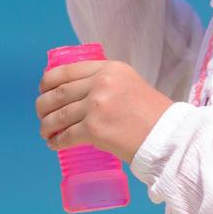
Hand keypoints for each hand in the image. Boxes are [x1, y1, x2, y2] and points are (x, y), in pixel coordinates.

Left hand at [36, 59, 175, 163]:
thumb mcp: (130, 84)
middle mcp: (101, 82)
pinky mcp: (95, 128)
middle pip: (58, 92)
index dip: (48, 81)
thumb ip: (107, 84)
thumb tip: (79, 95)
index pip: (67, 70)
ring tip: (45, 132)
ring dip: (47, 125)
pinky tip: (54, 145)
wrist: (170, 136)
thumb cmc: (153, 115)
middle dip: (43, 105)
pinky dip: (57, 141)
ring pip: (58, 114)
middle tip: (42, 115)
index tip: (43, 90)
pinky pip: (66, 135)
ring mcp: (96, 105)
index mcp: (110, 68)